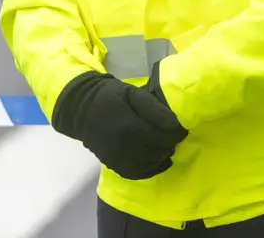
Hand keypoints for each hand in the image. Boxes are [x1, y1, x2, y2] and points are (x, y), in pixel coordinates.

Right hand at [50, 71, 186, 180]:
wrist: (81, 110)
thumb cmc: (110, 96)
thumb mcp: (131, 92)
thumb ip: (152, 106)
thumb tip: (174, 122)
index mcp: (130, 125)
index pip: (164, 135)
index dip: (177, 132)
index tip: (181, 127)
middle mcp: (125, 146)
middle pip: (160, 150)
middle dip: (170, 143)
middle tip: (173, 136)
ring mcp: (119, 158)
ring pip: (152, 163)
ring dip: (163, 156)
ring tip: (165, 146)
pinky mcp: (115, 166)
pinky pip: (139, 173)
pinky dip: (152, 169)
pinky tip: (159, 161)